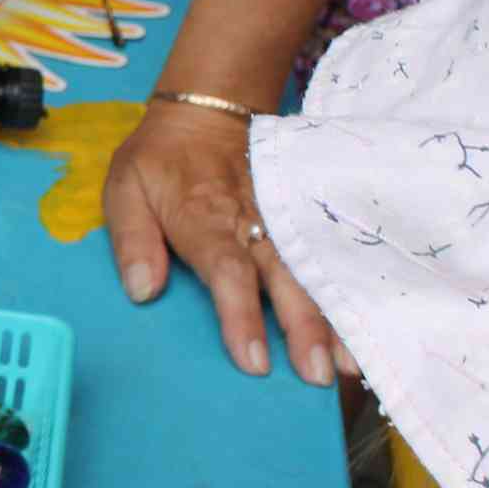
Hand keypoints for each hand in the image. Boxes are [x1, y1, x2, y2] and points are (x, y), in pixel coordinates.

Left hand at [101, 99, 350, 385]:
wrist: (207, 111)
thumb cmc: (159, 162)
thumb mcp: (125, 187)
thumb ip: (132, 239)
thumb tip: (142, 291)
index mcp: (203, 217)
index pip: (226, 269)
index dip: (240, 315)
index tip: (253, 361)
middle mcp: (250, 220)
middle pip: (282, 276)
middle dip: (302, 326)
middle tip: (316, 375)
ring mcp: (282, 218)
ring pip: (312, 270)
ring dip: (332, 318)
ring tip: (350, 366)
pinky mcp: (301, 216)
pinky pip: (327, 256)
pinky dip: (346, 291)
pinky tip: (363, 327)